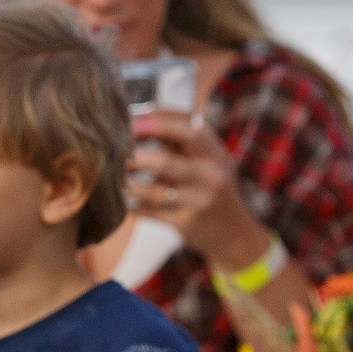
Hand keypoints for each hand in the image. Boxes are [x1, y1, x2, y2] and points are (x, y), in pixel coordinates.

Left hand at [127, 111, 260, 265]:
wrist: (234, 233)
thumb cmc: (213, 186)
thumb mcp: (211, 159)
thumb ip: (182, 139)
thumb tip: (140, 118)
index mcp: (216, 155)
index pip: (188, 132)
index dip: (157, 124)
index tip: (133, 122)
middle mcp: (210, 178)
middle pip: (165, 163)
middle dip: (137, 157)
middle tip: (118, 154)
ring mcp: (198, 203)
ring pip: (152, 191)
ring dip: (129, 183)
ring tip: (120, 177)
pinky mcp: (185, 224)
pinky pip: (148, 211)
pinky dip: (132, 203)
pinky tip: (128, 198)